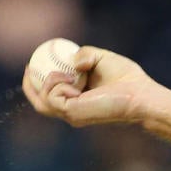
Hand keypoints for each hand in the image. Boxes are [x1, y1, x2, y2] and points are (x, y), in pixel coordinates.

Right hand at [22, 45, 154, 127]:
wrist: (141, 94)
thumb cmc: (128, 79)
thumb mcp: (102, 58)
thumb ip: (86, 54)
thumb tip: (74, 63)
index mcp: (78, 101)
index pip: (50, 96)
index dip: (36, 82)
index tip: (32, 64)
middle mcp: (73, 112)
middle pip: (40, 103)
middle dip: (29, 86)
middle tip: (29, 67)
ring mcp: (72, 115)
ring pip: (42, 102)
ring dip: (48, 82)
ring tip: (67, 74)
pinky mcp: (73, 114)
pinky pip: (53, 98)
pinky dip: (57, 85)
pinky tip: (73, 80)